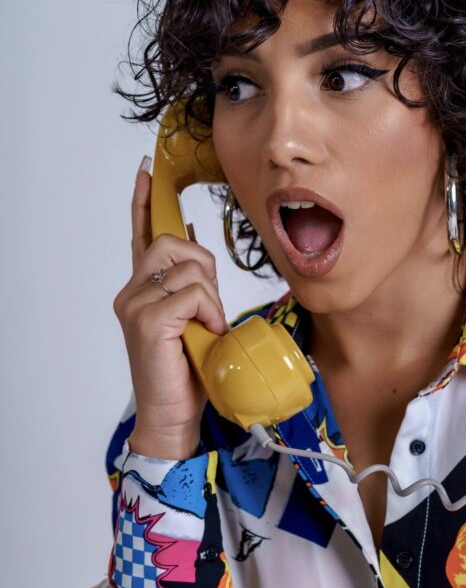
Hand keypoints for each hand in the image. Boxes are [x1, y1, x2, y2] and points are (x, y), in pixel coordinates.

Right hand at [113, 157, 227, 458]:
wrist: (174, 415)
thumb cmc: (188, 370)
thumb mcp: (195, 319)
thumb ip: (191, 286)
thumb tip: (196, 242)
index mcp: (142, 289)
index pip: (140, 235)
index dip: (144, 203)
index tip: (147, 172)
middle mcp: (131, 292)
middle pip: (173, 242)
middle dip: (204, 267)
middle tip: (210, 308)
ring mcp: (135, 305)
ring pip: (188, 267)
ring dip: (212, 298)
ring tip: (207, 328)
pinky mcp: (147, 320)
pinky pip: (192, 293)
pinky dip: (209, 313)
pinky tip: (205, 334)